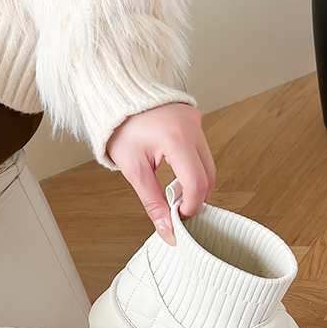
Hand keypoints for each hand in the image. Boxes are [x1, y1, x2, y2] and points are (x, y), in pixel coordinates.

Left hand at [105, 102, 215, 244]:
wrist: (117, 99)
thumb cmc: (121, 129)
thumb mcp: (133, 170)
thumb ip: (152, 201)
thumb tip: (167, 228)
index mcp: (176, 138)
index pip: (196, 183)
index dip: (191, 207)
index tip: (178, 217)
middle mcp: (192, 127)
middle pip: (208, 176)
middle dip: (197, 198)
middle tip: (178, 210)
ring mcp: (196, 121)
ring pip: (209, 164)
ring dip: (197, 184)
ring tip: (175, 194)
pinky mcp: (195, 120)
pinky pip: (202, 151)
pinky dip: (194, 168)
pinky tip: (177, 176)